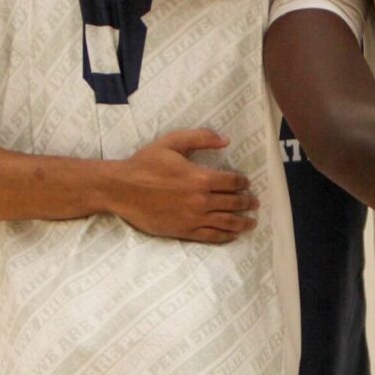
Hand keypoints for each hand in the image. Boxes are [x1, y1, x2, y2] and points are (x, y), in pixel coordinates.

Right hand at [107, 129, 258, 242]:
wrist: (121, 189)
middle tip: (254, 203)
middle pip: (234, 203)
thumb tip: (226, 140)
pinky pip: (211, 236)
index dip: (243, 183)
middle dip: (247, 203)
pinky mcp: (184, 231)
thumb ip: (201, 138)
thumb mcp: (172, 142)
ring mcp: (193, 218)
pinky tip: (232, 236)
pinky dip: (225, 237)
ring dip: (242, 223)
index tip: (246, 184)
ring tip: (251, 223)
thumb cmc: (145, 163)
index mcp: (201, 177)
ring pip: (226, 222)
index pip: (233, 182)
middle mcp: (201, 200)